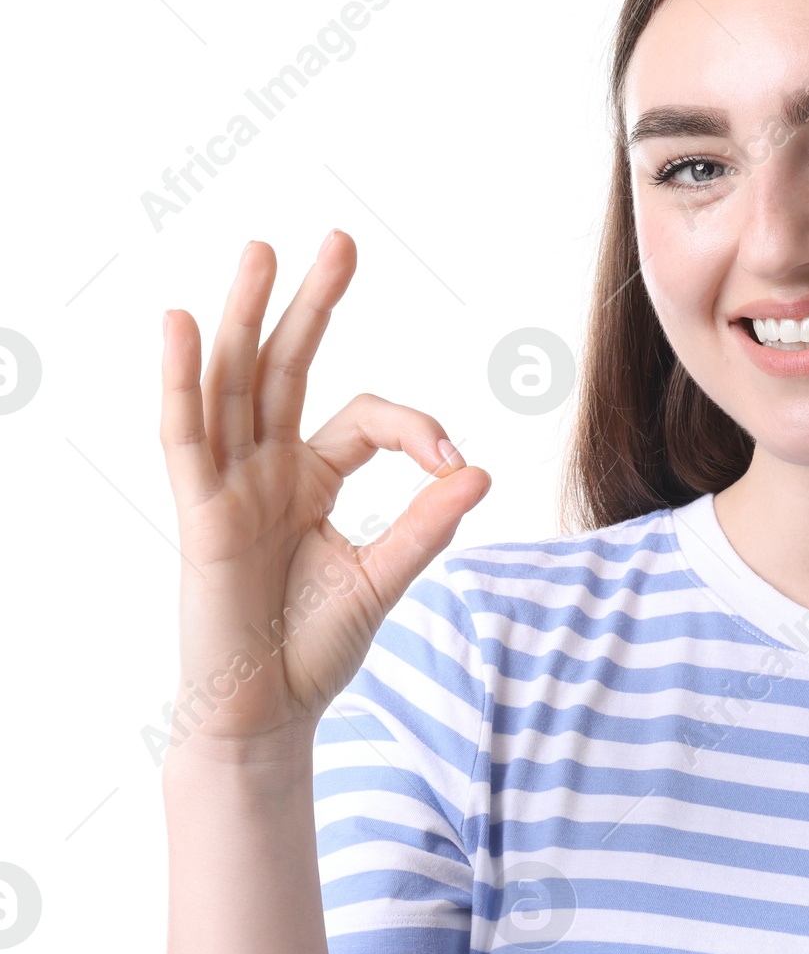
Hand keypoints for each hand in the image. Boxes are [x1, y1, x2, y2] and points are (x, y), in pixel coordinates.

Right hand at [158, 232, 489, 755]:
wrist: (266, 713)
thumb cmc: (315, 649)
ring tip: (262, 251)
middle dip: (312, 304)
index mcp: (313, 479)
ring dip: (247, 318)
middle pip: (288, 369)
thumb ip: (426, 525)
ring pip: (234, 385)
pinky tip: (180, 324)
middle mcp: (268, 469)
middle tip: (340, 240)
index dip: (417, 430)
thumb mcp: (383, 578)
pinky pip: (185, 436)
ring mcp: (230, 486)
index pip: (364, 418)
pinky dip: (181, 382)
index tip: (455, 467)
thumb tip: (482, 472)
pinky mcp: (200, 513)